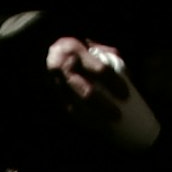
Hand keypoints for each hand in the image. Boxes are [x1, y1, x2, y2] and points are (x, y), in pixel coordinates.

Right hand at [46, 37, 160, 155]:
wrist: (44, 50)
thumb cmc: (72, 46)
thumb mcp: (89, 43)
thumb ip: (107, 55)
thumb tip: (127, 74)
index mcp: (77, 53)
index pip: (100, 70)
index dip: (114, 83)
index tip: (126, 94)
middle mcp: (66, 69)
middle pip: (87, 92)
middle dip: (104, 106)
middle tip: (118, 115)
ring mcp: (58, 84)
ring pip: (76, 107)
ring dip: (93, 119)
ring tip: (108, 128)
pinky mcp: (54, 95)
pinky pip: (69, 111)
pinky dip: (82, 121)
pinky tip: (95, 128)